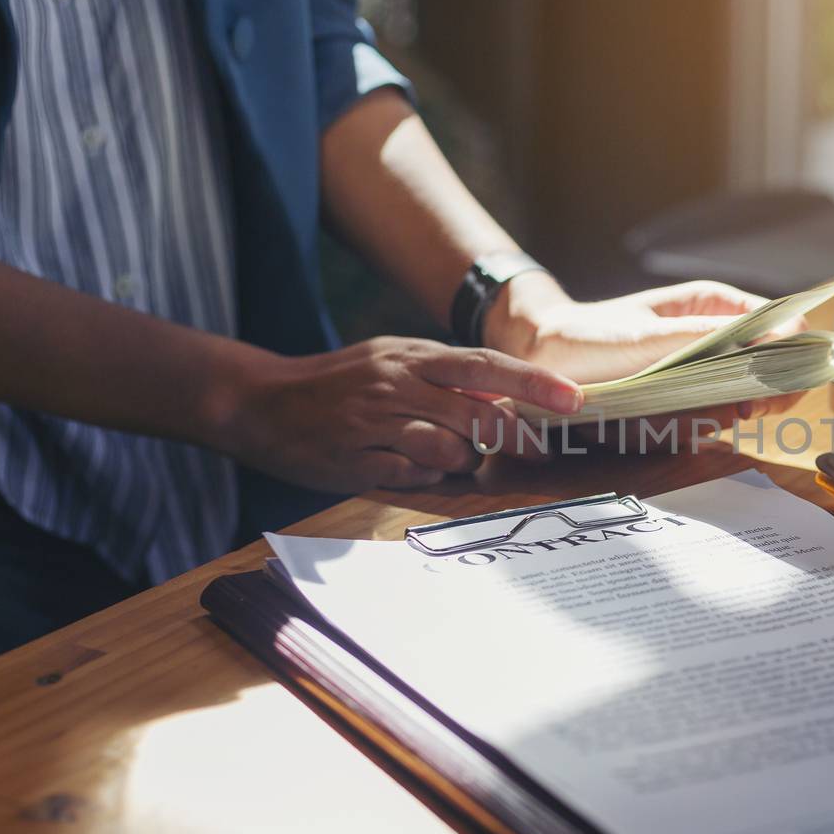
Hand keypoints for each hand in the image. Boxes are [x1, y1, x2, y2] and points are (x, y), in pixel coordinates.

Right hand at [215, 337, 582, 492]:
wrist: (259, 400)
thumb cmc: (340, 385)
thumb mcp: (393, 363)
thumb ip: (446, 379)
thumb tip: (505, 398)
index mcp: (412, 357)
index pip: (485, 367)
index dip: (532, 384)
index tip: (573, 399)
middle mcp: (397, 384)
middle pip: (476, 414)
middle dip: (511, 438)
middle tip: (532, 451)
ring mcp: (375, 422)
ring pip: (448, 449)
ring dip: (461, 460)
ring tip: (443, 455)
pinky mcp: (356, 459)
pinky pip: (411, 476)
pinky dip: (422, 477)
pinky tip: (407, 467)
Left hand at [486, 274, 806, 418]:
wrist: (543, 360)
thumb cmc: (590, 335)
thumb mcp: (649, 336)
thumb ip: (709, 339)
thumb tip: (769, 340)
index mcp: (717, 305)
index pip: (785, 326)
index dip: (792, 358)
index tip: (773, 388)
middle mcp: (717, 338)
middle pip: (772, 372)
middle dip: (754, 398)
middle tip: (730, 410)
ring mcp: (702, 372)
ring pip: (737, 404)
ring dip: (710, 418)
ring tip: (667, 412)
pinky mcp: (683, 402)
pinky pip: (704, 424)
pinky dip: (683, 431)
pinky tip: (653, 423)